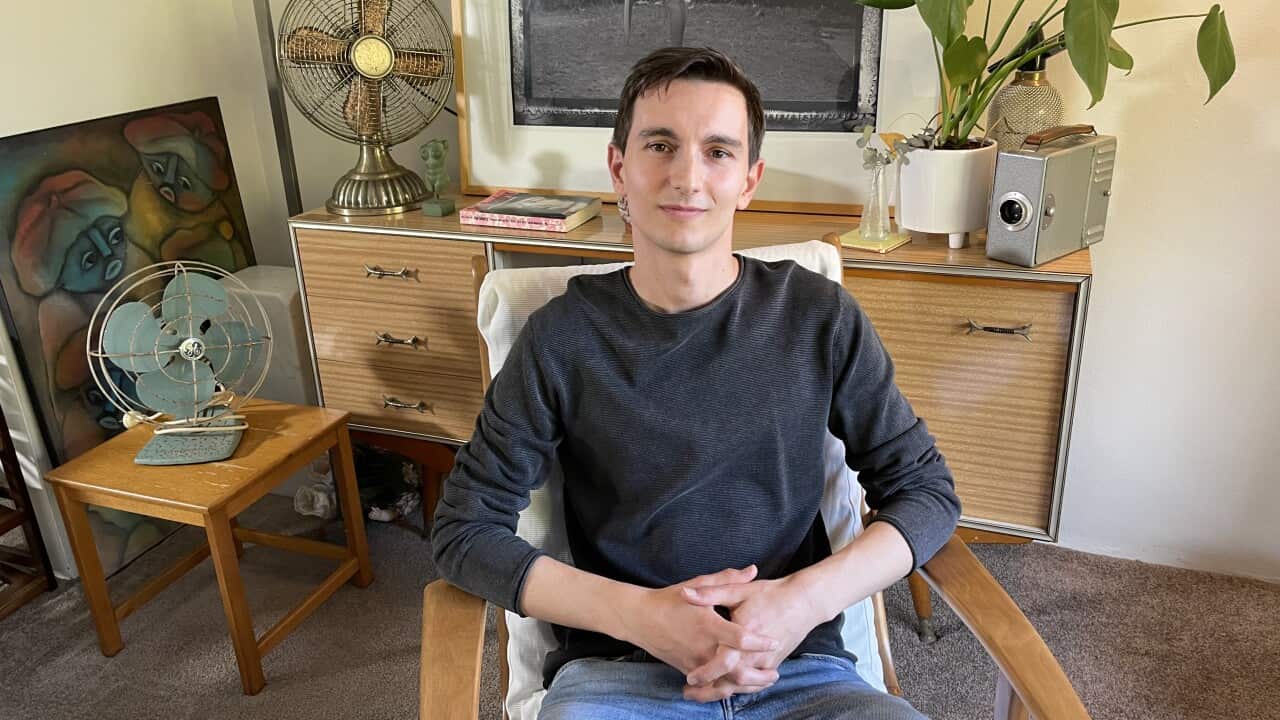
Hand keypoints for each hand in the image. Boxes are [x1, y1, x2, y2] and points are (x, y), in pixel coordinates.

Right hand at [615, 566, 781, 680]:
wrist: (640, 619)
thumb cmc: (669, 600)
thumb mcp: (697, 585)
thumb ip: (726, 580)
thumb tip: (753, 570)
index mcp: (707, 625)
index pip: (739, 638)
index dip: (759, 642)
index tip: (774, 641)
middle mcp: (702, 647)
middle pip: (735, 669)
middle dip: (757, 675)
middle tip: (775, 672)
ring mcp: (695, 662)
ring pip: (724, 682)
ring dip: (746, 685)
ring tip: (764, 681)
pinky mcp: (688, 670)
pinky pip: (711, 685)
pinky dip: (727, 688)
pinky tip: (741, 685)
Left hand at [678, 574, 825, 702]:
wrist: (803, 602)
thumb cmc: (770, 594)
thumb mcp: (739, 590)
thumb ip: (711, 593)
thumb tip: (685, 594)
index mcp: (744, 633)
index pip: (723, 661)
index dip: (706, 672)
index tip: (689, 679)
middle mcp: (756, 652)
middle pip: (731, 680)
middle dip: (709, 690)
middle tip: (688, 692)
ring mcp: (766, 661)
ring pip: (743, 685)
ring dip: (722, 692)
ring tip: (702, 694)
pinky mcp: (773, 664)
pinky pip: (755, 683)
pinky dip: (740, 689)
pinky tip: (727, 689)